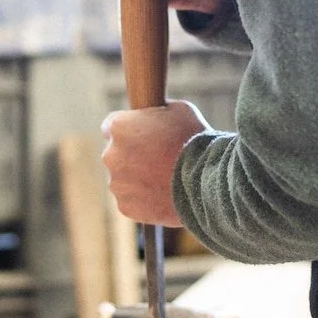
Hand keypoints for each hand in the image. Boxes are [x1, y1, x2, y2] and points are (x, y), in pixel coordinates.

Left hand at [101, 101, 209, 224]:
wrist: (207, 181)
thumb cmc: (195, 140)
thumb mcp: (178, 110)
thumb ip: (156, 112)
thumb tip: (154, 114)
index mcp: (119, 127)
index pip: (110, 127)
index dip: (128, 131)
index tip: (140, 136)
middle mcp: (111, 155)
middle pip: (116, 154)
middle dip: (131, 155)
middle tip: (157, 159)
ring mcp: (117, 183)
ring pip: (122, 179)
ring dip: (136, 178)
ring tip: (163, 179)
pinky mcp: (126, 207)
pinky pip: (131, 200)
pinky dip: (143, 199)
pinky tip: (162, 194)